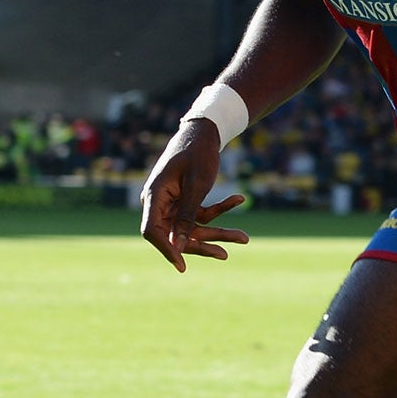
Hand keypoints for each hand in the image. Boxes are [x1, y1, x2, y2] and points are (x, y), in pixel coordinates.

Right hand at [139, 120, 248, 271]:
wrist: (204, 131)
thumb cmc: (198, 153)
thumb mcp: (196, 186)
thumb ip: (186, 217)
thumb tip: (177, 246)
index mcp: (154, 196)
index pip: (152, 232)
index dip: (166, 250)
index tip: (182, 266)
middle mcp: (159, 202)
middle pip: (176, 233)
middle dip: (203, 243)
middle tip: (226, 254)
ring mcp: (171, 203)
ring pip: (193, 227)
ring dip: (218, 231)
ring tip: (244, 237)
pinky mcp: (184, 201)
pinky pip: (201, 215)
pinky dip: (220, 209)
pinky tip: (239, 199)